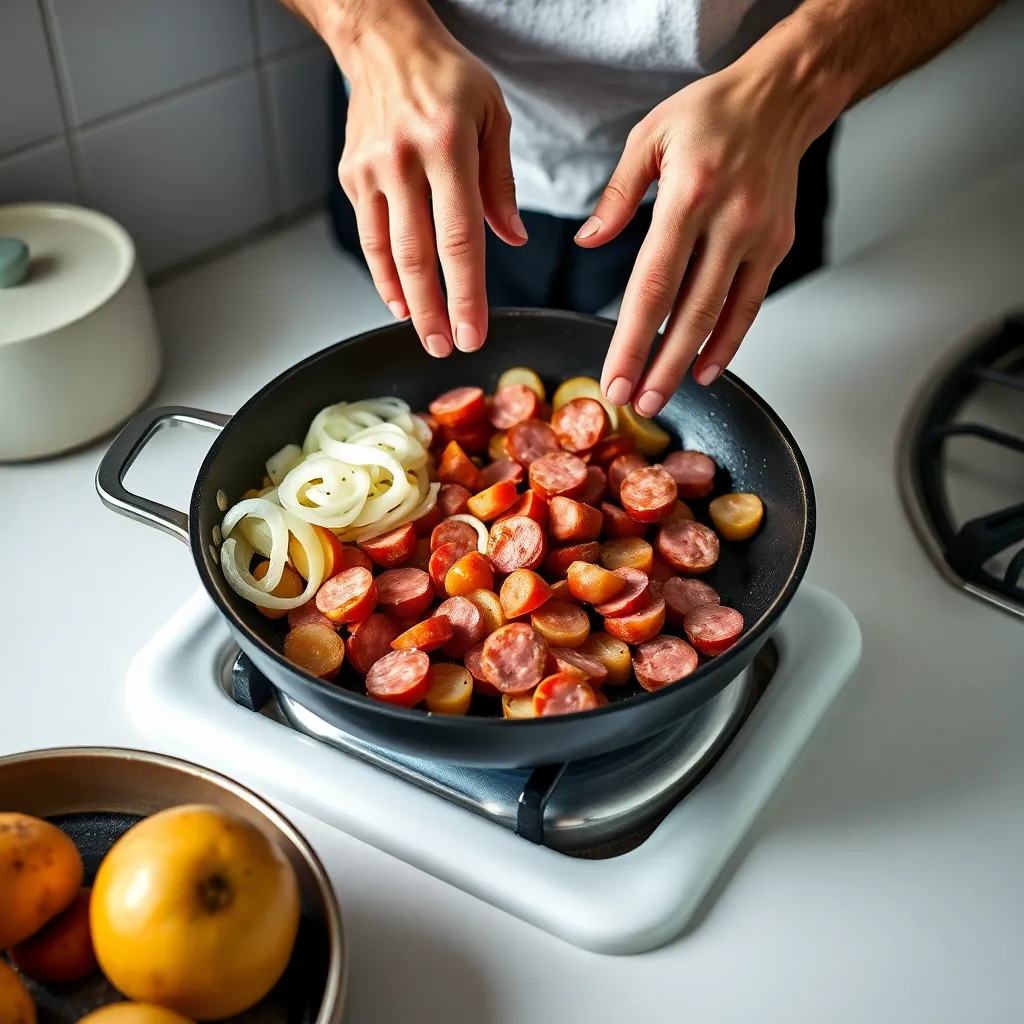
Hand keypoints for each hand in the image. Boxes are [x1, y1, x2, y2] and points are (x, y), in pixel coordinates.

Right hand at [335, 4, 526, 356]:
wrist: (384, 41)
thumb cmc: (446, 78)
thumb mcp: (493, 115)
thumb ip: (501, 182)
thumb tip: (513, 238)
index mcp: (447, 146)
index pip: (460, 238)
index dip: (467, 294)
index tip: (475, 332)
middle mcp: (404, 160)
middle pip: (419, 256)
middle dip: (434, 311)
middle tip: (447, 348)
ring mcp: (371, 169)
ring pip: (387, 253)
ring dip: (407, 302)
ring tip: (425, 335)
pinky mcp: (351, 176)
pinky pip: (369, 237)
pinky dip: (382, 274)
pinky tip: (398, 300)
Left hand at [578, 60, 830, 415]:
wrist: (782, 95)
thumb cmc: (710, 112)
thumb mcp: (650, 136)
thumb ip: (617, 194)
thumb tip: (589, 242)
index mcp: (689, 196)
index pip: (653, 284)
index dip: (634, 338)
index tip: (615, 376)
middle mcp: (729, 220)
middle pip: (689, 311)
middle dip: (659, 366)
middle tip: (635, 403)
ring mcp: (758, 237)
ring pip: (721, 315)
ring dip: (690, 363)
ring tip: (662, 397)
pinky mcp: (776, 245)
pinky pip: (751, 304)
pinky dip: (729, 341)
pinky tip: (706, 369)